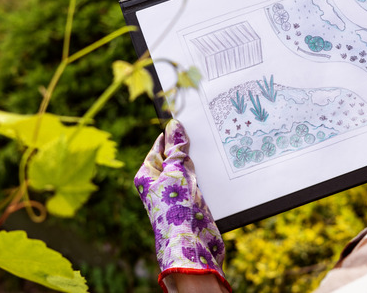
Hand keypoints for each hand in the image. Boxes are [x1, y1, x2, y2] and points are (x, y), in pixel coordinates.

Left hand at [134, 120, 230, 291]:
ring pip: (190, 171)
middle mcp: (159, 186)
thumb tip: (174, 125)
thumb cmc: (176, 208)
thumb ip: (176, 148)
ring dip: (202, 164)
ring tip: (215, 150)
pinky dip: (208, 178)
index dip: (173, 134)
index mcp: (147, 176)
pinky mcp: (192, 205)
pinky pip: (201, 185)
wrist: (191, 245)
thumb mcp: (176, 171)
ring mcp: (176, 196)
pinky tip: (219, 171)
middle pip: (176, 158)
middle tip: (206, 133)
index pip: (159, 147)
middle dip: (190, 148)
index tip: (186, 119)